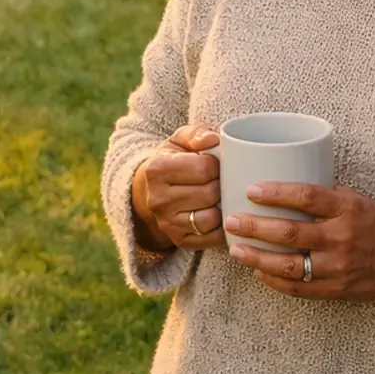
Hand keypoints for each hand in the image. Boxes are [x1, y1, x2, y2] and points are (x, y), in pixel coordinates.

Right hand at [132, 125, 224, 251]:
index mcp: (157, 169)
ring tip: (219, 197)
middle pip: (209, 193)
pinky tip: (219, 213)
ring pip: (211, 218)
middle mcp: (158, 199)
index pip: (204, 168)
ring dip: (222, 207)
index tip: (215, 164)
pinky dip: (222, 226)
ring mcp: (167, 223)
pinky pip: (212, 238)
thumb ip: (197, 133)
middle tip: (219, 180)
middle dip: (220, 185)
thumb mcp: (180, 140)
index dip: (217, 165)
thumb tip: (213, 139)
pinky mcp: (179, 240)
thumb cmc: (174, 161)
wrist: (152, 191)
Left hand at [223, 182, 374, 303]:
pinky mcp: (336, 290)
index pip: (307, 197)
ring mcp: (338, 267)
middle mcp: (342, 238)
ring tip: (235, 249)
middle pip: (291, 232)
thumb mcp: (359, 201)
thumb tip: (287, 184)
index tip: (252, 189)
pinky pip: (299, 288)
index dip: (277, 193)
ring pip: (290, 265)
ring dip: (257, 257)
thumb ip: (327, 196)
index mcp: (348, 209)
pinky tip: (258, 271)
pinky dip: (275, 281)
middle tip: (231, 220)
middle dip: (255, 227)